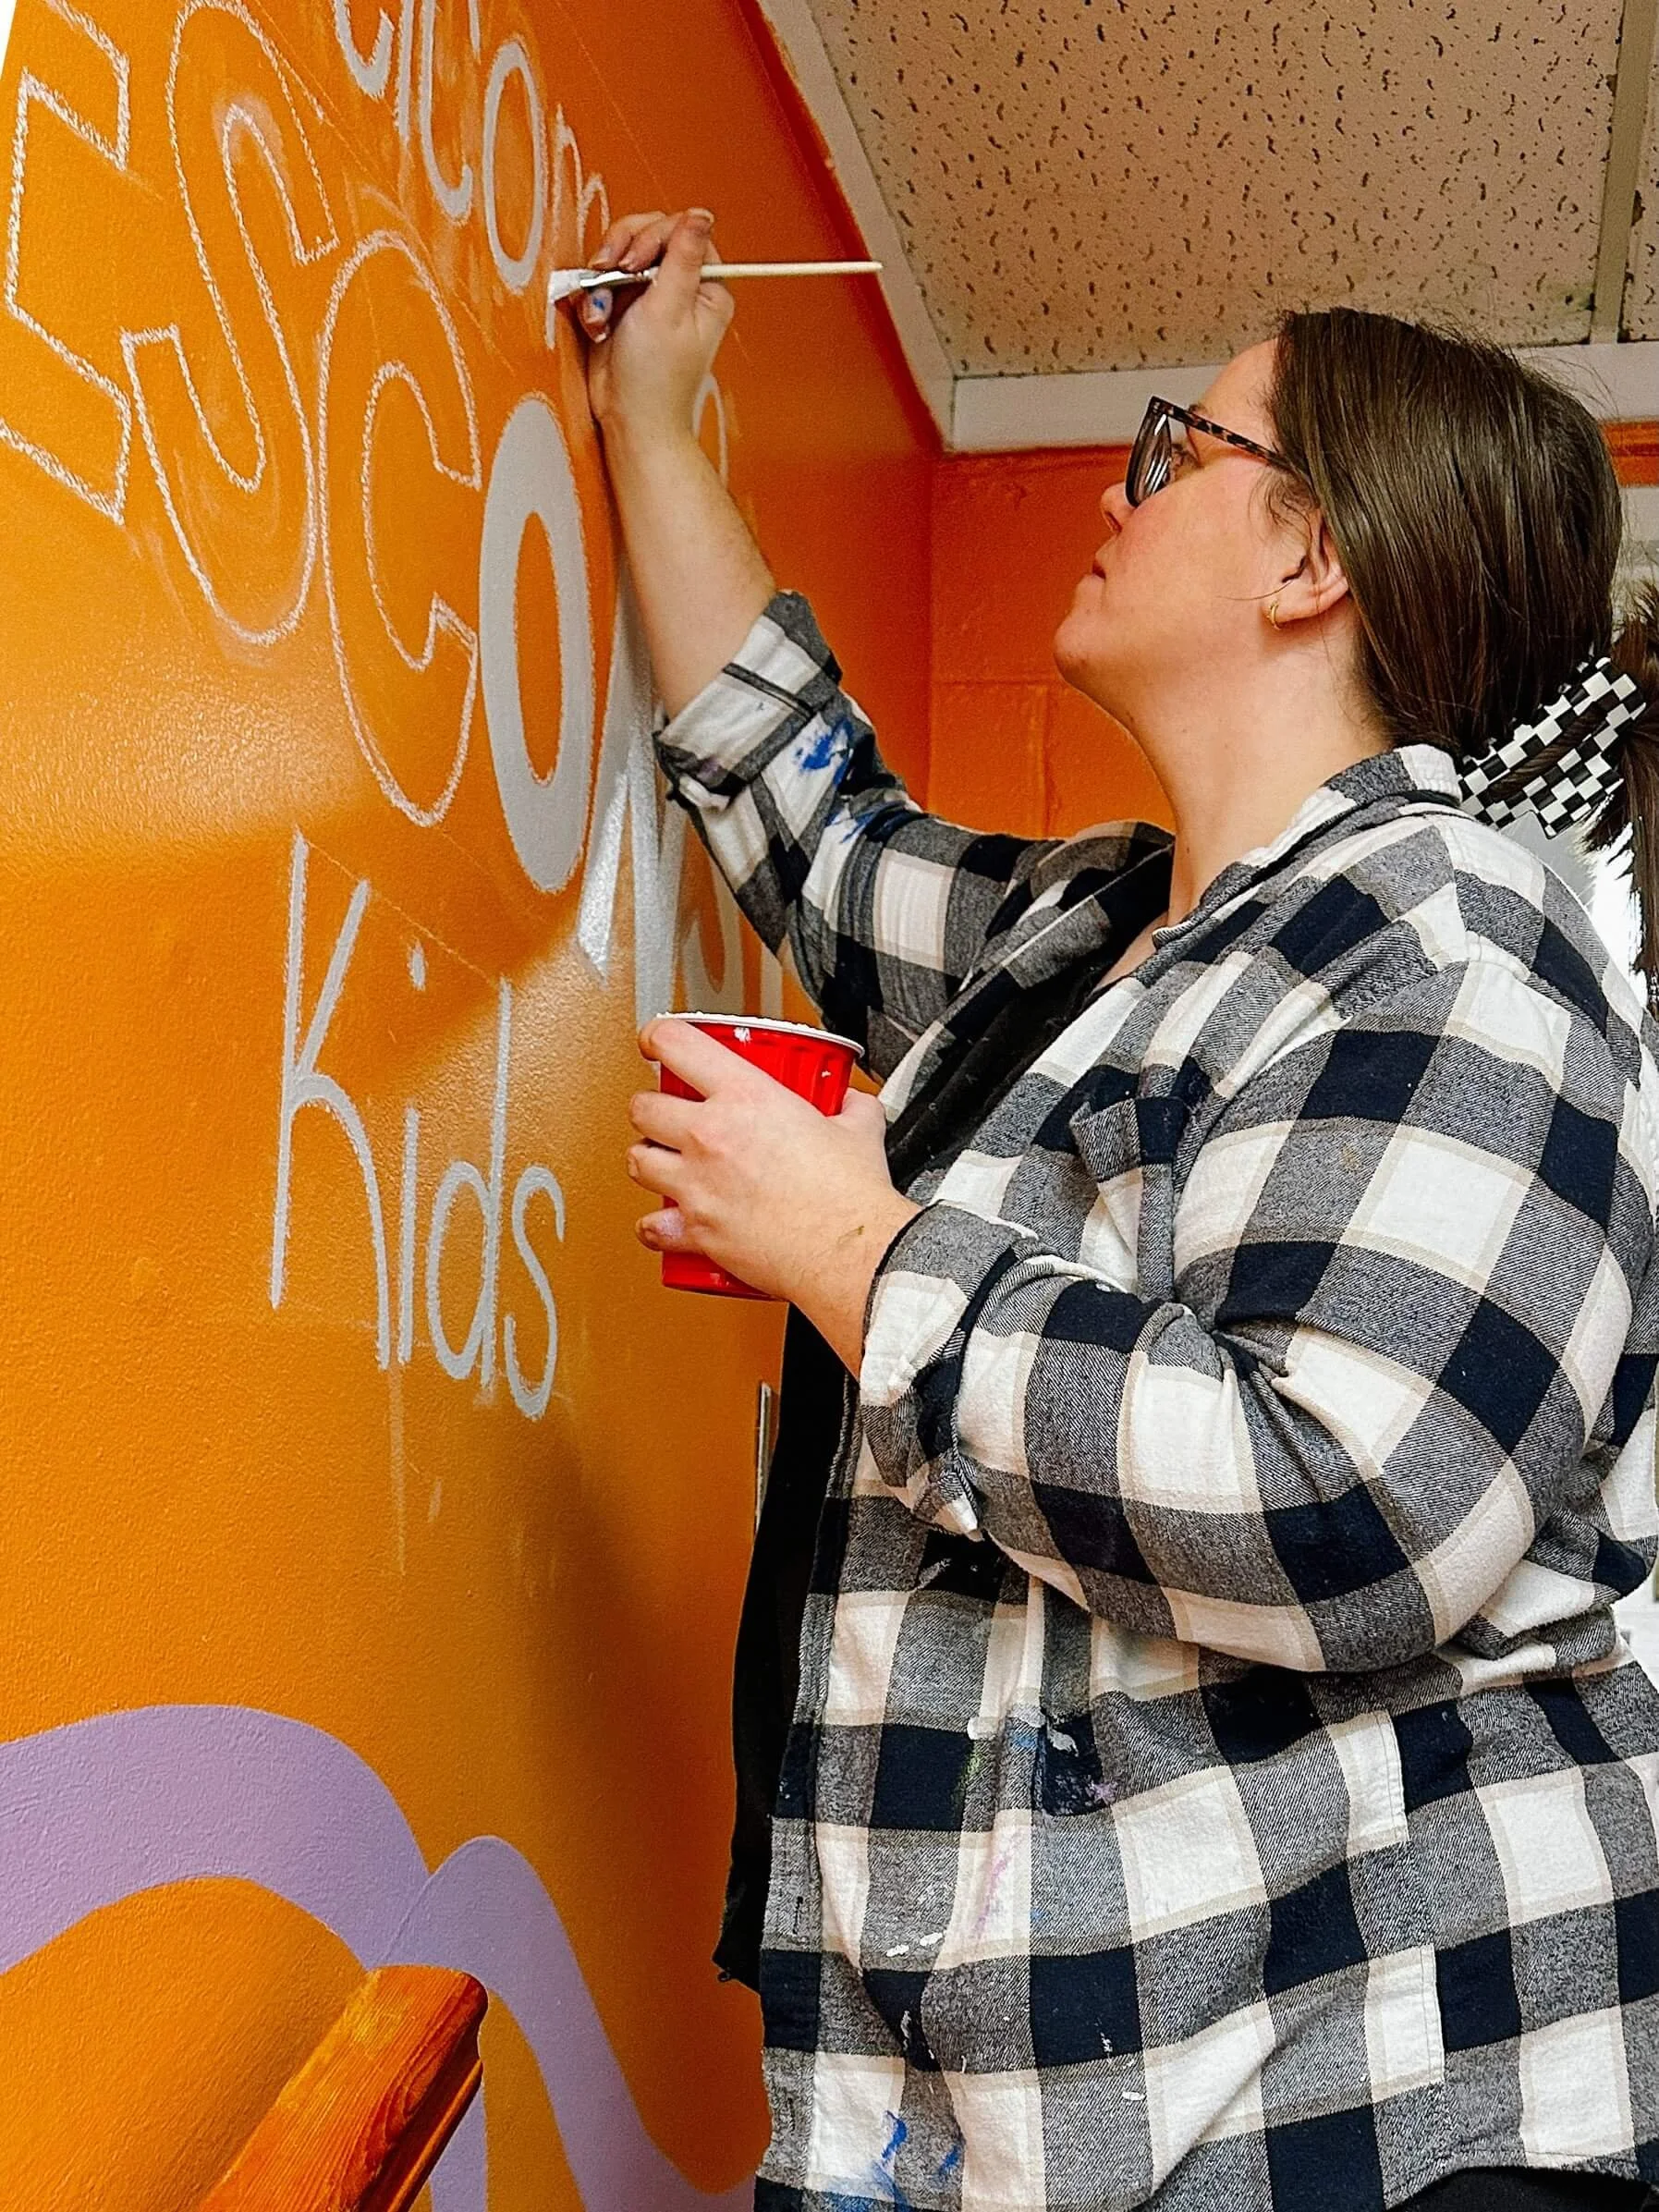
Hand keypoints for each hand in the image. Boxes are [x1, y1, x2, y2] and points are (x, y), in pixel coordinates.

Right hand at [582, 210, 734, 448]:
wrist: (630, 420)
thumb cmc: (655, 378)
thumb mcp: (669, 309)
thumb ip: (682, 257)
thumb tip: (701, 214)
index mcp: (706, 287)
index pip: (680, 230)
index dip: (651, 236)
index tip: (633, 261)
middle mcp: (682, 287)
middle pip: (648, 234)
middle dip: (622, 251)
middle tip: (610, 272)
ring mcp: (652, 296)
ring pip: (622, 255)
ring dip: (604, 278)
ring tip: (601, 309)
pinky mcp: (625, 307)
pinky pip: (605, 281)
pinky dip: (594, 298)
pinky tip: (597, 322)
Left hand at [628, 1020, 919, 1369]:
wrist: (847, 1252)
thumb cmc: (848, 1196)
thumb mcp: (858, 1130)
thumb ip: (850, 1109)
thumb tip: (853, 1104)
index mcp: (746, 1098)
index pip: (677, 1044)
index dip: (657, 1036)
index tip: (657, 1041)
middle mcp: (710, 1137)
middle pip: (643, 1106)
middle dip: (650, 1106)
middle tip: (665, 1110)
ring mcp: (697, 1185)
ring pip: (637, 1161)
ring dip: (646, 1158)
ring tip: (663, 1160)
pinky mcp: (696, 1231)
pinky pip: (651, 1226)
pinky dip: (655, 1224)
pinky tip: (666, 1221)